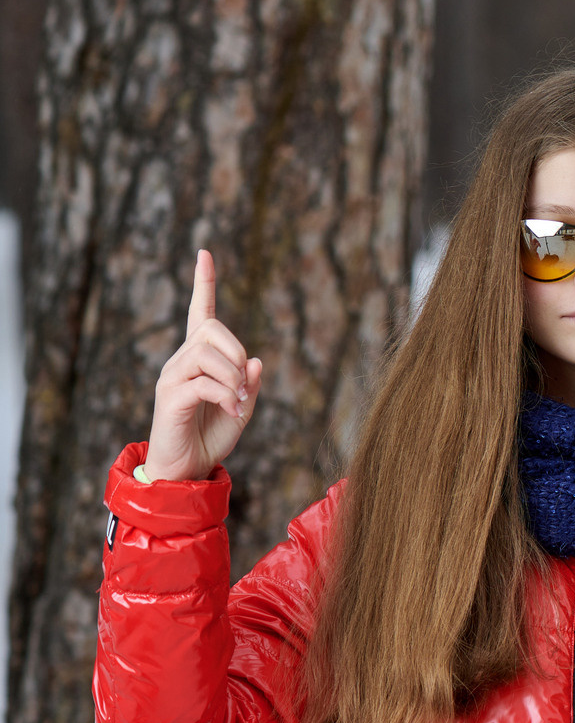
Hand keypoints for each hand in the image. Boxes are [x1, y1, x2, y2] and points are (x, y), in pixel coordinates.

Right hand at [143, 250, 263, 480]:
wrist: (186, 469)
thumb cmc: (211, 436)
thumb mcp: (242, 407)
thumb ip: (250, 384)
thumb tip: (257, 361)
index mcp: (199, 358)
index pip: (199, 312)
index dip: (203, 283)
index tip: (204, 253)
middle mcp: (180, 361)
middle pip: (211, 329)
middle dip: (237, 351)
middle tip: (244, 385)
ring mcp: (172, 377)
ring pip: (206, 353)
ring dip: (232, 376)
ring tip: (237, 401)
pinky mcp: (170, 397)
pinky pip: (202, 381)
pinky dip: (225, 395)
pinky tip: (231, 410)